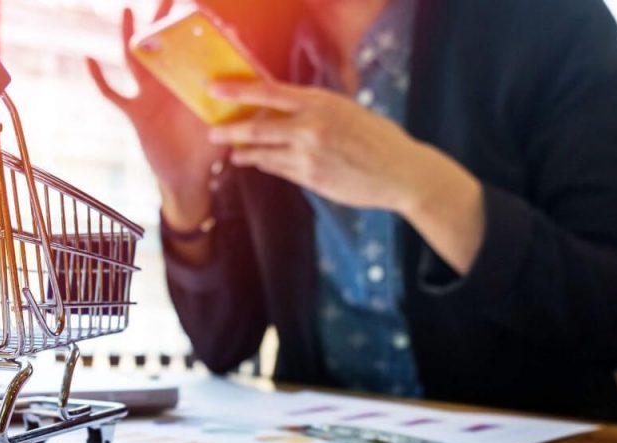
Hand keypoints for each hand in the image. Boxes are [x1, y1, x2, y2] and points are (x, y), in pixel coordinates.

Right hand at [86, 1, 225, 230]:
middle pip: (165, 45)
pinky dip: (100, 78)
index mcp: (192, 85)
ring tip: (129, 10)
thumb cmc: (209, 152)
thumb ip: (237, 105)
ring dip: (131, 36)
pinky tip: (89, 59)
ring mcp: (150, 97)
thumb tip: (256, 83)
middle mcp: (170, 86)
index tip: (201, 8)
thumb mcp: (227, 124)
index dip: (198, 30)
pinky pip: (112, 93)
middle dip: (165, 20)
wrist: (186, 179)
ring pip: (136, 61)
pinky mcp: (135, 113)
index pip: (195, 51)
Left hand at [208, 81, 485, 273]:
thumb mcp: (346, 110)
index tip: (215, 90)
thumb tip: (280, 109)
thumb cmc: (377, 138)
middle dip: (230, 131)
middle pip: (257, 127)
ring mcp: (309, 156)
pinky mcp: (311, 179)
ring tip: (234, 152)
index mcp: (321, 103)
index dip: (238, 91)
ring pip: (264, 153)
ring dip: (246, 153)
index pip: (269, 93)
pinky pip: (279, 170)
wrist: (402, 173)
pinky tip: (259, 162)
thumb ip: (313, 110)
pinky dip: (266, 165)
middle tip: (214, 133)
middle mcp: (311, 127)